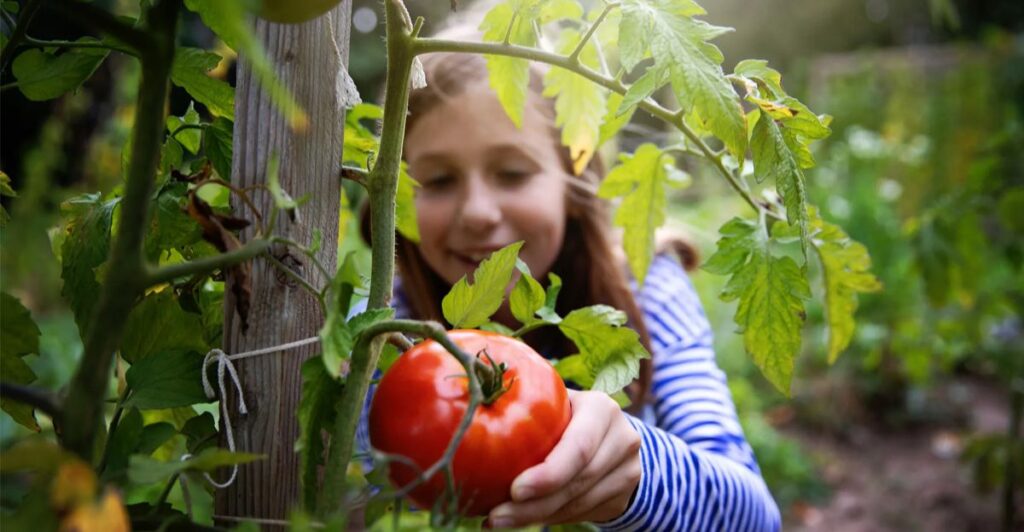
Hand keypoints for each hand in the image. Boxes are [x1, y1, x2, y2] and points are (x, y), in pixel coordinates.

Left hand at [487, 389, 641, 527]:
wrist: (613, 434)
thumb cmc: (567, 413)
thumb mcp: (555, 402)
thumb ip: (528, 402)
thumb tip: (477, 404)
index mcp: (601, 409)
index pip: (579, 447)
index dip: (548, 473)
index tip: (514, 490)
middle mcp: (622, 438)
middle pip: (577, 482)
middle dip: (533, 504)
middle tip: (496, 516)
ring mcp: (628, 469)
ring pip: (578, 504)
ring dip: (536, 516)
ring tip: (499, 520)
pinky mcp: (624, 495)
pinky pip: (581, 513)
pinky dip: (550, 518)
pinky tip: (522, 519)